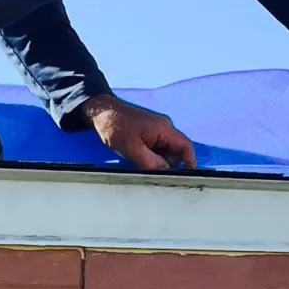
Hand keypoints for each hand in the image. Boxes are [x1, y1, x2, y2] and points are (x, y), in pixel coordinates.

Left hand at [80, 94, 196, 170]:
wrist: (100, 111)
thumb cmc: (114, 125)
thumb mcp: (131, 147)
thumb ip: (150, 162)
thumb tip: (165, 173)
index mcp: (164, 128)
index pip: (185, 147)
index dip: (189, 163)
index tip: (184, 177)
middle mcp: (164, 128)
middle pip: (175, 152)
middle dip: (166, 164)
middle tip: (149, 170)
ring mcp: (156, 129)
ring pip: (164, 151)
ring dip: (156, 160)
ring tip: (137, 160)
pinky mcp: (147, 132)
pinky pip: (155, 148)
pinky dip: (149, 156)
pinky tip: (136, 156)